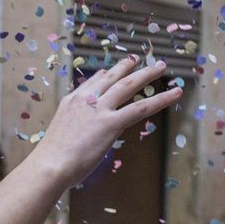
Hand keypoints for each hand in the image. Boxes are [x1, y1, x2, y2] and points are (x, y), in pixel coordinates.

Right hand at [30, 56, 183, 185]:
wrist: (50, 164)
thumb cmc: (52, 159)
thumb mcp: (60, 135)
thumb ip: (74, 128)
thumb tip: (81, 133)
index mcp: (71, 102)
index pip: (92, 83)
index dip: (105, 75)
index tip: (112, 69)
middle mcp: (86, 99)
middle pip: (111, 78)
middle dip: (126, 67)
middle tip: (138, 59)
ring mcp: (99, 109)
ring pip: (128, 85)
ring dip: (146, 74)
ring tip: (160, 67)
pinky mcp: (112, 122)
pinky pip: (141, 107)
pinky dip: (161, 99)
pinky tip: (174, 93)